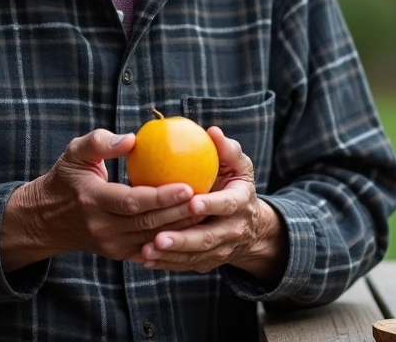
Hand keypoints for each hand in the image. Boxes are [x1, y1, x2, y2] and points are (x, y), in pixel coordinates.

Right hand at [1, 129, 198, 269]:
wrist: (47, 220)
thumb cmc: (66, 178)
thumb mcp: (74, 153)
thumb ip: (99, 142)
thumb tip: (131, 138)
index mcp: (92, 201)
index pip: (132, 201)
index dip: (161, 197)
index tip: (187, 185)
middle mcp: (102, 227)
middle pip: (148, 222)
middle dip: (180, 213)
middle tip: (206, 198)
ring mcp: (111, 245)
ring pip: (153, 238)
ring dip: (181, 227)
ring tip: (206, 211)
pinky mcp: (119, 254)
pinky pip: (150, 249)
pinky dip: (172, 240)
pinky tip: (192, 226)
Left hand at [135, 127, 286, 281]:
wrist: (249, 226)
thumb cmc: (234, 184)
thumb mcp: (239, 166)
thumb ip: (228, 150)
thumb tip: (212, 132)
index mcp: (240, 203)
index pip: (227, 205)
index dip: (210, 204)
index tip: (191, 202)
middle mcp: (232, 230)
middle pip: (208, 238)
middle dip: (184, 239)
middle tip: (158, 237)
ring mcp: (221, 250)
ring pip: (195, 255)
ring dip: (171, 255)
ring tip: (147, 250)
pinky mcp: (207, 262)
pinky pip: (186, 264)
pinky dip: (167, 264)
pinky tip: (146, 259)